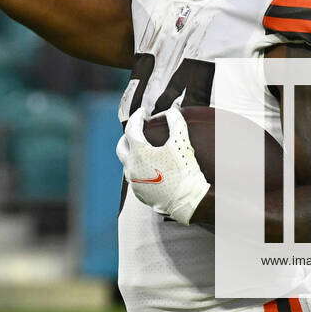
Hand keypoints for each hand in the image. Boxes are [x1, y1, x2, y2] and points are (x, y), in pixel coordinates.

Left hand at [118, 105, 209, 225]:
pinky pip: (134, 176)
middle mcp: (131, 168)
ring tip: (144, 147)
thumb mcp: (182, 143)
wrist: (188, 201)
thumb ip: (176, 122)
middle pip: (121, 147)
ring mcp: (134, 182)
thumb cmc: (185, 171)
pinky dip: (138, 167)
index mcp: (139, 154)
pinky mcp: (139, 193)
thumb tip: (172, 110)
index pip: (131, 129)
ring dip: (132, 153)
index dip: (136, 118)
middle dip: (128, 136)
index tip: (142, 113)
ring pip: (127, 163)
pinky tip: (149, 165)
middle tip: (138, 129)